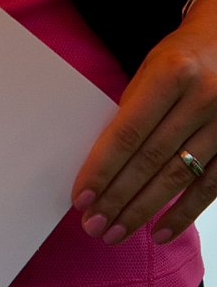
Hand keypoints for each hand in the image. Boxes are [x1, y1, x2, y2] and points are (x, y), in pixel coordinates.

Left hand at [71, 0, 216, 244]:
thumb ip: (134, 106)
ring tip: (115, 231)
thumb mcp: (153, 66)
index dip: (103, 168)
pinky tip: (160, 232)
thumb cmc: (183, 54)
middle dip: (118, 197)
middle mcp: (200, 100)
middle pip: (150, 159)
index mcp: (171, 74)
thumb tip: (106, 158)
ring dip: (143, 210)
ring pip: (177, 178)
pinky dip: (183, 214)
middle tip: (93, 224)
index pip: (128, 131)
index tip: (81, 196)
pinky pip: (208, 189)